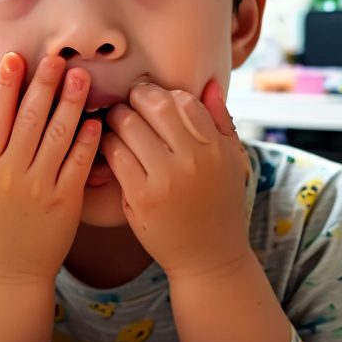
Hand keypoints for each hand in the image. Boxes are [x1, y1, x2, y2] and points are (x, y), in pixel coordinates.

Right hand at [0, 53, 100, 285]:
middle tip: (56, 58)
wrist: (11, 267)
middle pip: (29, 119)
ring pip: (57, 136)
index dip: (5, 86)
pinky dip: (87, 141)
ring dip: (70, 103)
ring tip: (81, 77)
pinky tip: (95, 120)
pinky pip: (77, 164)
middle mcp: (9, 173)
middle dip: (43, 85)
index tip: (15, 59)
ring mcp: (39, 187)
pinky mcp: (65, 201)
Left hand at [101, 80, 250, 277]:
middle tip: (128, 105)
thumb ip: (221, 121)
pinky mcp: (140, 198)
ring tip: (118, 124)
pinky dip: (109, 145)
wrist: (209, 257)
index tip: (151, 99)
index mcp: (215, 147)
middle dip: (135, 99)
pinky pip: (115, 155)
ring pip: (127, 127)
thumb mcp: (233, 161)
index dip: (162, 94)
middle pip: (152, 106)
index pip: (182, 101)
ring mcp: (165, 179)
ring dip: (117, 119)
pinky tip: (112, 148)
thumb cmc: (221, 204)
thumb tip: (207, 84)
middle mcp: (192, 160)